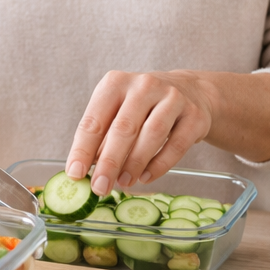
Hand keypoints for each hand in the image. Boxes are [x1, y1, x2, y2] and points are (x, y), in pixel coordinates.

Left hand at [64, 70, 214, 195]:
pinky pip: (176, 145)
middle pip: (123, 128)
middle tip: (100, 186)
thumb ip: (102, 137)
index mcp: (115, 83)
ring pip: (152, 135)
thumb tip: (84, 170)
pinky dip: (160, 165)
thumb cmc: (143, 106)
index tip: (74, 173)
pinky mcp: (194, 115)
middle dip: (109, 162)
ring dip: (135, 164)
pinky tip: (146, 178)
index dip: (82, 149)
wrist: (190, 91)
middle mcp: (144, 85)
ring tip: (123, 183)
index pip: (94, 119)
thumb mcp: (118, 111)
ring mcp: (172, 98)